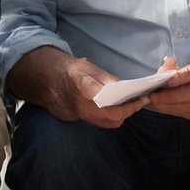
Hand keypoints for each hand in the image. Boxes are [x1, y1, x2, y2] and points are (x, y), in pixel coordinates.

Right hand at [8, 46, 145, 128]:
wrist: (49, 83)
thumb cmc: (72, 71)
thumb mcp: (86, 66)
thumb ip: (103, 77)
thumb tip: (120, 86)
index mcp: (81, 86)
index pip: (101, 95)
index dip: (123, 100)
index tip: (139, 97)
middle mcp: (81, 104)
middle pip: (110, 116)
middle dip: (128, 111)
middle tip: (140, 100)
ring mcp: (81, 114)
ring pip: (108, 123)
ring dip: (123, 115)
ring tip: (134, 104)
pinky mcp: (82, 119)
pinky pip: (102, 123)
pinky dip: (115, 117)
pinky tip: (122, 108)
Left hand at [148, 57, 189, 120]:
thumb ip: (186, 70)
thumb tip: (168, 77)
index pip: (181, 94)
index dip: (163, 95)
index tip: (150, 93)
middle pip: (178, 105)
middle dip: (160, 102)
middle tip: (146, 98)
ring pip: (179, 112)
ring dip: (164, 107)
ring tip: (152, 101)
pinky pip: (185, 114)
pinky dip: (174, 109)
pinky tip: (166, 104)